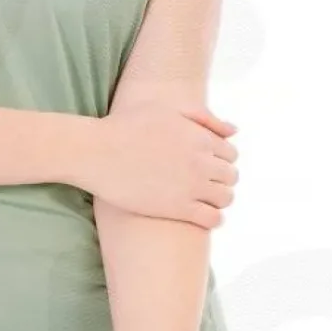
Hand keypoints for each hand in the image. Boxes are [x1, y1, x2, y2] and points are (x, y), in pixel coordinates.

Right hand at [87, 98, 237, 224]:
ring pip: (226, 198)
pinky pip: (213, 218)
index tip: (207, 167)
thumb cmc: (127, 127)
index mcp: (200, 137)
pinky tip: (203, 216)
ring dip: (220, 200)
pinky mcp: (178, 208)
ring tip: (205, 201)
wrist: (97, 152)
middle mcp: (201, 161)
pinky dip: (214, 219)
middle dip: (222, 180)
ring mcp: (191, 186)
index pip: (231, 154)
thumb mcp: (168, 111)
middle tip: (206, 185)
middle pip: (231, 176)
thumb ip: (204, 118)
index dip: (221, 160)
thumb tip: (234, 132)